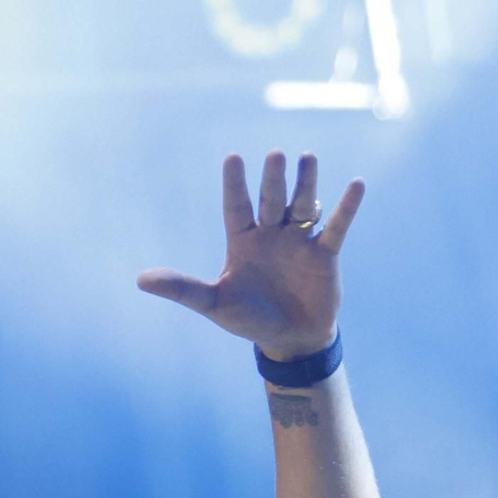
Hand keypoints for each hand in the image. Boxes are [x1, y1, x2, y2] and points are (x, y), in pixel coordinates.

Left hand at [138, 152, 364, 360]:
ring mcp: (299, 241)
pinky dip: (346, 207)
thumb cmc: (249, 321)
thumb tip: (140, 280)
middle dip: (273, 180)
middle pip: (271, 200)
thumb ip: (182, 289)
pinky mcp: (325, 253)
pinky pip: (337, 226)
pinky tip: (357, 185)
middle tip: (276, 156)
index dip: (235, 185)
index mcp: (242, 241)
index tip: (233, 158)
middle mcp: (271, 233)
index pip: (237, 206)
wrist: (291, 341)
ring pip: (302, 205)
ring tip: (308, 158)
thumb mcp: (214, 304)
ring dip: (306, 183)